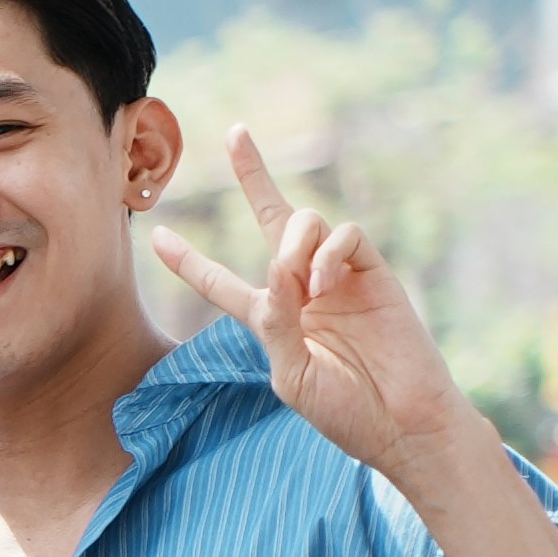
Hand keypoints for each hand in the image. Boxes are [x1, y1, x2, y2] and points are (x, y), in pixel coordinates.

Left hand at [158, 135, 477, 494]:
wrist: (401, 424)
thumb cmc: (345, 411)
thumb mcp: (290, 375)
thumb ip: (274, 326)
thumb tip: (275, 276)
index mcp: (272, 319)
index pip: (221, 283)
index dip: (190, 262)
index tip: (156, 237)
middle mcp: (302, 288)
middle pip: (273, 219)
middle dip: (254, 174)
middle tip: (236, 132)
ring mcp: (339, 276)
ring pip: (305, 222)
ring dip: (293, 244)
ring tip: (302, 284)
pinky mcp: (374, 273)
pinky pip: (345, 236)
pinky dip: (328, 254)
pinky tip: (324, 287)